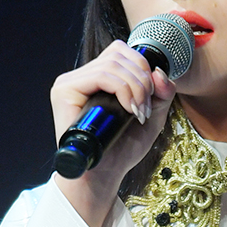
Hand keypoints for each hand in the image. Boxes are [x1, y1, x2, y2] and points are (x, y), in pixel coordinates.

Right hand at [50, 40, 175, 226]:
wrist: (104, 175)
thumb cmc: (123, 148)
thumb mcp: (151, 116)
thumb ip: (161, 94)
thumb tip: (159, 72)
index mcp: (98, 77)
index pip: (121, 51)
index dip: (142, 67)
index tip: (151, 97)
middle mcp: (82, 76)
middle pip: (120, 55)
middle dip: (142, 81)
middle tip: (145, 109)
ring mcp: (70, 82)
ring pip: (112, 64)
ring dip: (135, 87)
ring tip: (138, 113)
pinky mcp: (64, 91)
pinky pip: (100, 75)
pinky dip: (122, 89)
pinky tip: (128, 109)